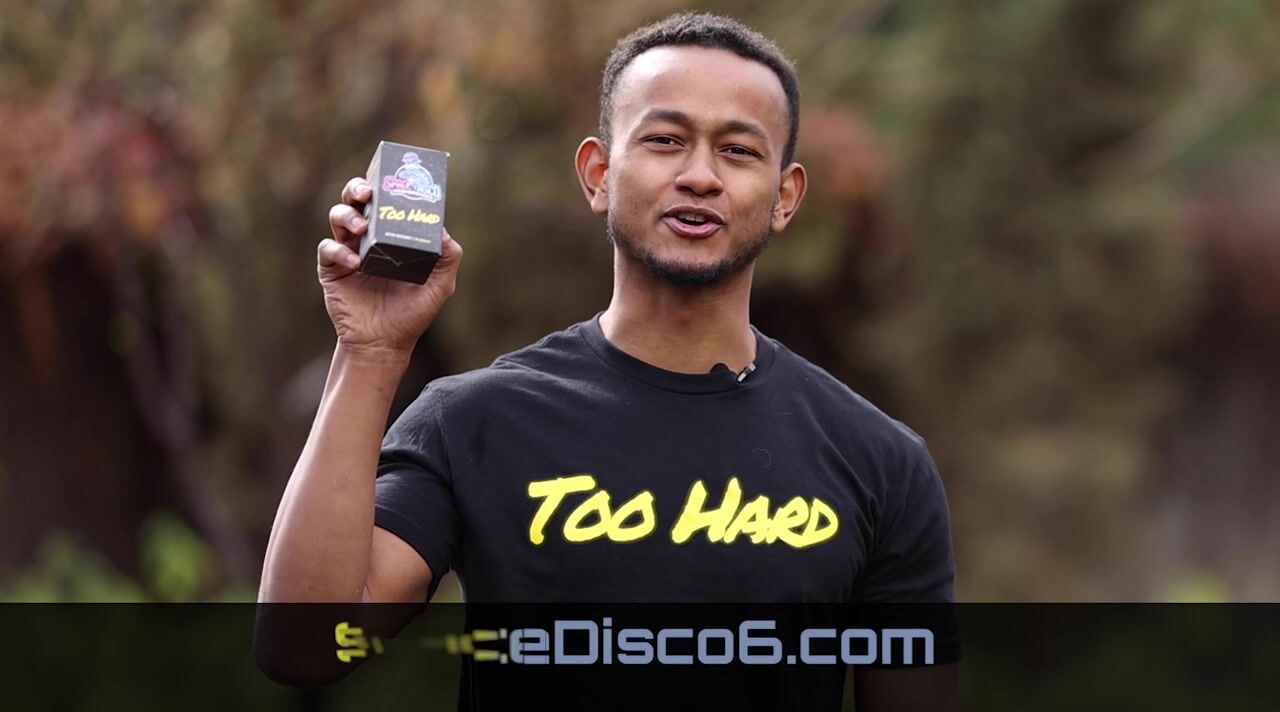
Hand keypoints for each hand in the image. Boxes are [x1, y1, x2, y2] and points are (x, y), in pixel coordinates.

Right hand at [317, 177, 462, 358]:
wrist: (385, 344)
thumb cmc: (412, 313)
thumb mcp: (440, 286)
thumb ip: (448, 258)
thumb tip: (443, 230)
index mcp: (392, 236)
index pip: (385, 201)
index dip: (385, 186)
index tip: (393, 179)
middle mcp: (368, 238)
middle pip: (355, 200)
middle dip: (358, 188)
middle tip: (368, 192)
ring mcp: (347, 251)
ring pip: (337, 217)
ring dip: (347, 215)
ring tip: (362, 225)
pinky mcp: (332, 269)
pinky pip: (328, 249)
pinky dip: (339, 250)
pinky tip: (355, 261)